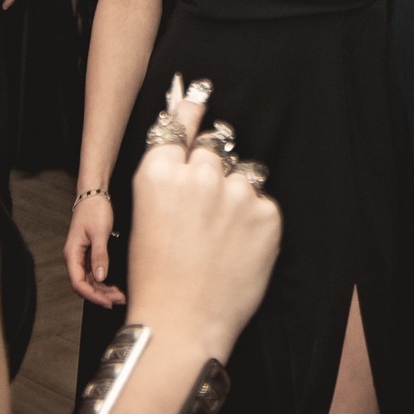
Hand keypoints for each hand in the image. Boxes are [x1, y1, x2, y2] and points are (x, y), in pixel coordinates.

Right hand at [65, 186, 123, 307]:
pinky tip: (115, 286)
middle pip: (84, 285)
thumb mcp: (99, 232)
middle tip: (118, 301)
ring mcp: (82, 257)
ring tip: (119, 296)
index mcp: (72, 254)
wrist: (94, 194)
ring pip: (91, 281)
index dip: (92, 295)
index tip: (107, 302)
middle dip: (100, 295)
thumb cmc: (94, 209)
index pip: (78, 283)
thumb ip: (100, 255)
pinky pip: (95, 273)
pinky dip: (104, 281)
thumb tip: (101, 277)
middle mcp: (75, 258)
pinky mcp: (90, 254)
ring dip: (103, 290)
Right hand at [125, 87, 281, 362]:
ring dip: (236, 194)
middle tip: (208, 201)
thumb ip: (168, 176)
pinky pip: (263, 203)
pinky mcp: (267, 214)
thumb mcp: (146, 216)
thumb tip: (191, 144)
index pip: (179, 122)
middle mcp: (198, 173)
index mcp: (159, 172)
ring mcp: (235, 192)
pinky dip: (255, 222)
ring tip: (223, 235)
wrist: (183, 323)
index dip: (190, 106)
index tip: (201, 90)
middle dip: (212, 165)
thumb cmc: (157, 276)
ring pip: (243, 173)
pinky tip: (237, 249)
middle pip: (213, 147)